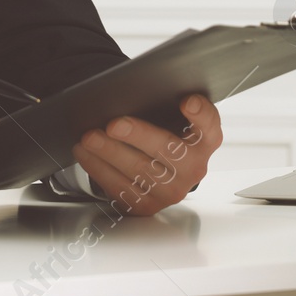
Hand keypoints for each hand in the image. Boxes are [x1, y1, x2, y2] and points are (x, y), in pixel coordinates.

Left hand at [72, 94, 221, 215]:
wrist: (164, 171)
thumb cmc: (166, 133)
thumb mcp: (174, 118)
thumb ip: (166, 104)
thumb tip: (133, 90)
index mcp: (205, 140)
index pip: (208, 124)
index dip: (200, 113)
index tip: (187, 102)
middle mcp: (194, 168)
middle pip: (167, 149)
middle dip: (137, 136)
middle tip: (113, 124)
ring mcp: (172, 190)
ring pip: (139, 171)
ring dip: (110, 153)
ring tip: (89, 137)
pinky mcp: (149, 205)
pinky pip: (121, 188)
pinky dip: (99, 169)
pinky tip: (86, 154)